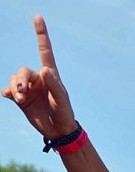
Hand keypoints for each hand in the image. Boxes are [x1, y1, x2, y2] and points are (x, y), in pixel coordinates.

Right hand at [2, 16, 77, 138]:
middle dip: (20, 79)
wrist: (59, 130)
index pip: (45, 51)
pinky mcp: (22, 99)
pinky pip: (9, 90)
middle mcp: (39, 79)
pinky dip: (8, 91)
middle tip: (22, 92)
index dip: (41, 34)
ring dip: (14, 87)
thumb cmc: (64, 113)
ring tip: (19, 98)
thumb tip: (44, 71)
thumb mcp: (62, 100)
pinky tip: (9, 96)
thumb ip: (54, 85)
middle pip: (23, 71)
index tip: (38, 17)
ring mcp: (29, 88)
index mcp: (51, 75)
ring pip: (14, 79)